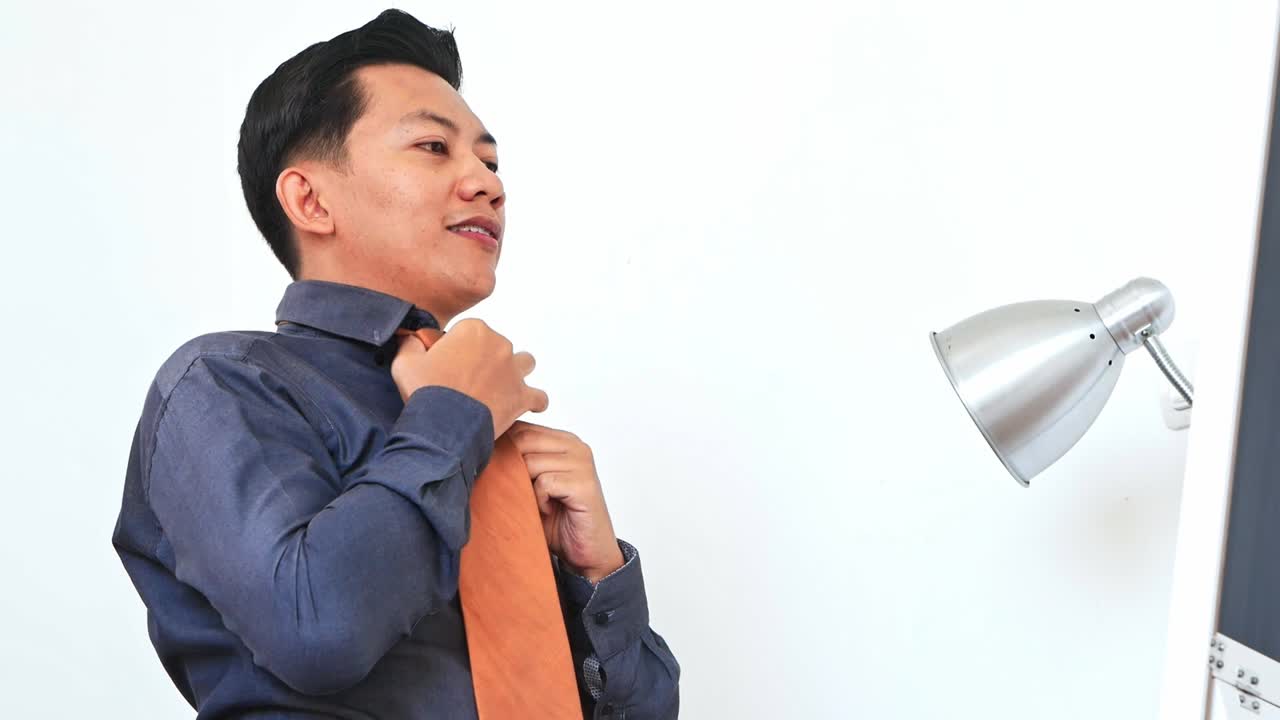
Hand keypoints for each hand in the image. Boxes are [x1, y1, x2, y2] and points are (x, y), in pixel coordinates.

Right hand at [390, 318, 548, 437]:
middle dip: (486, 360)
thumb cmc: (425, 392)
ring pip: (524, 363)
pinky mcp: (522, 397)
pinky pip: (539, 397)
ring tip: (499, 388)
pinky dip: (533, 402)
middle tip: (468, 381)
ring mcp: (514, 371)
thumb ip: (411, 343)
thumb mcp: (405, 362)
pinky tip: (523, 406)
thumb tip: (413, 338)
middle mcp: (499, 345)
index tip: (449, 365)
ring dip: (514, 373)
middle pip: (497, 347)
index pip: (469, 332)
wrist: (442, 427)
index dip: (458, 348)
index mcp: (473, 330)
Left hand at [508, 420, 623, 583]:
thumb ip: (517, 463)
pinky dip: (539, 500)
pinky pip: (544, 482)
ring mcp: (582, 463)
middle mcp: (575, 446)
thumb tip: (480, 448)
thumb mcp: (531, 485)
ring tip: (536, 504)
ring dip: (525, 487)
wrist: (586, 554)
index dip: (501, 448)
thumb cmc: (557, 520)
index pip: (521, 428)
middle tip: (515, 492)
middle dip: (510, 467)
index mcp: (563, 440)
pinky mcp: (584, 483)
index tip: (495, 472)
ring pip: (531, 462)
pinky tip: (547, 510)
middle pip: (524, 440)